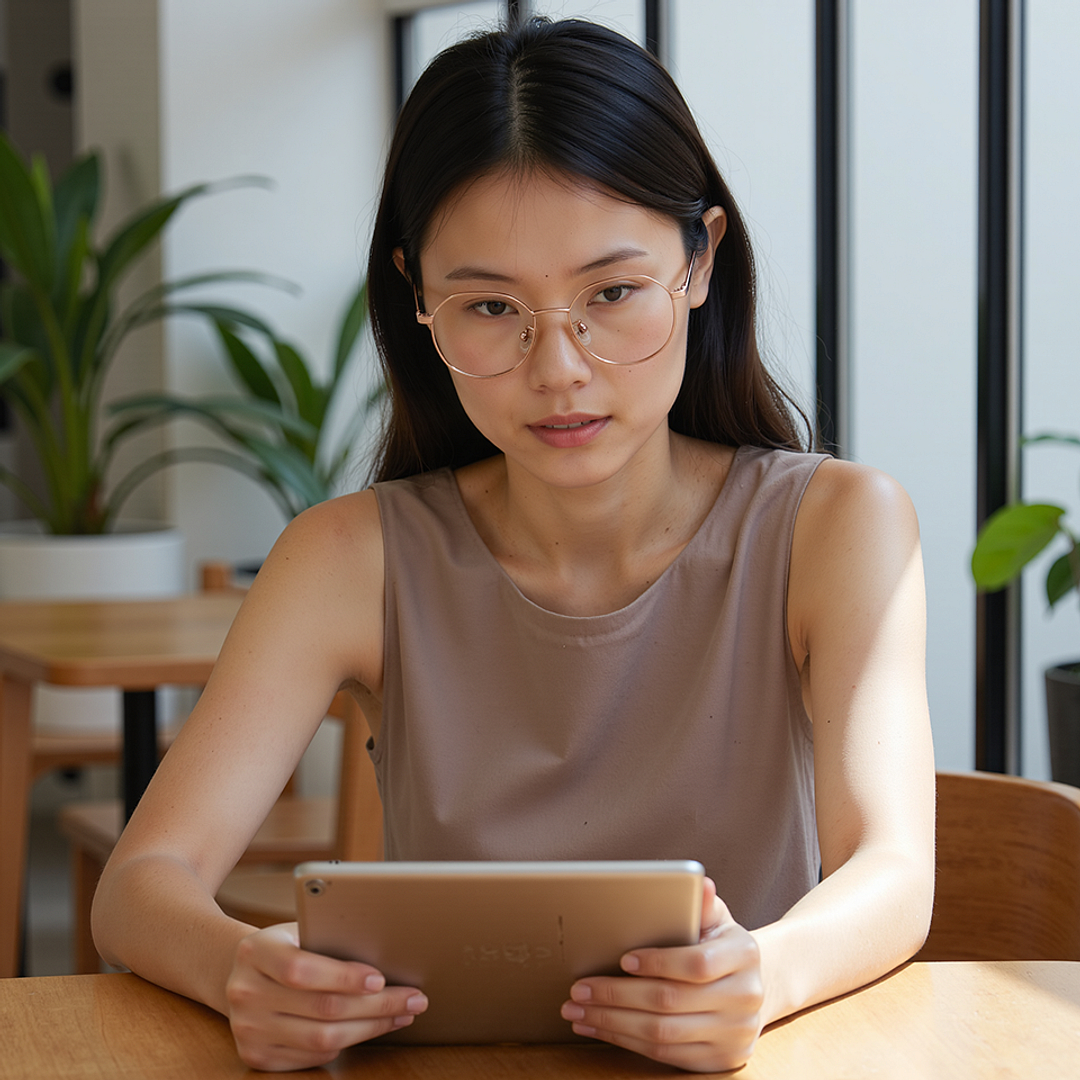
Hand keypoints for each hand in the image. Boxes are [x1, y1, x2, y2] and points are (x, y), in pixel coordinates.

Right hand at [225, 922, 427, 1070]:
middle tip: (413, 999)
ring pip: (322, 1038)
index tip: (381, 978)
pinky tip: (367, 1028)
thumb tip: (386, 954)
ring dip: (370, 1028)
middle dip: (377, 1005)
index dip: (344, 976)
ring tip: (401, 1015)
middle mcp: (245, 993)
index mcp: (255, 952)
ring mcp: (248, 1029)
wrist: (237, 973)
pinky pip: (312, 1057)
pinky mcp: (256, 1056)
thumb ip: (328, 940)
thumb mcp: (297, 930)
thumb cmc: (284, 946)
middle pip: (322, 1008)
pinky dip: (345, 1044)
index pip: (302, 969)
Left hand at [560, 878, 763, 1072]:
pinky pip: (665, 1056)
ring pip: (663, 1034)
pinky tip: (601, 1028)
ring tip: (579, 1011)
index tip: (622, 959)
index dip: (658, 962)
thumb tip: (702, 884)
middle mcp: (746, 998)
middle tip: (579, 988)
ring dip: (613, 1022)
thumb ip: (702, 905)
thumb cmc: (719, 944)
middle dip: (617, 995)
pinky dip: (627, 1041)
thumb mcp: (716, 919)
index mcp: (744, 955)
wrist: (750, 986)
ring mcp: (735, 1034)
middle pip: (671, 1001)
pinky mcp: (720, 1061)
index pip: (698, 963)